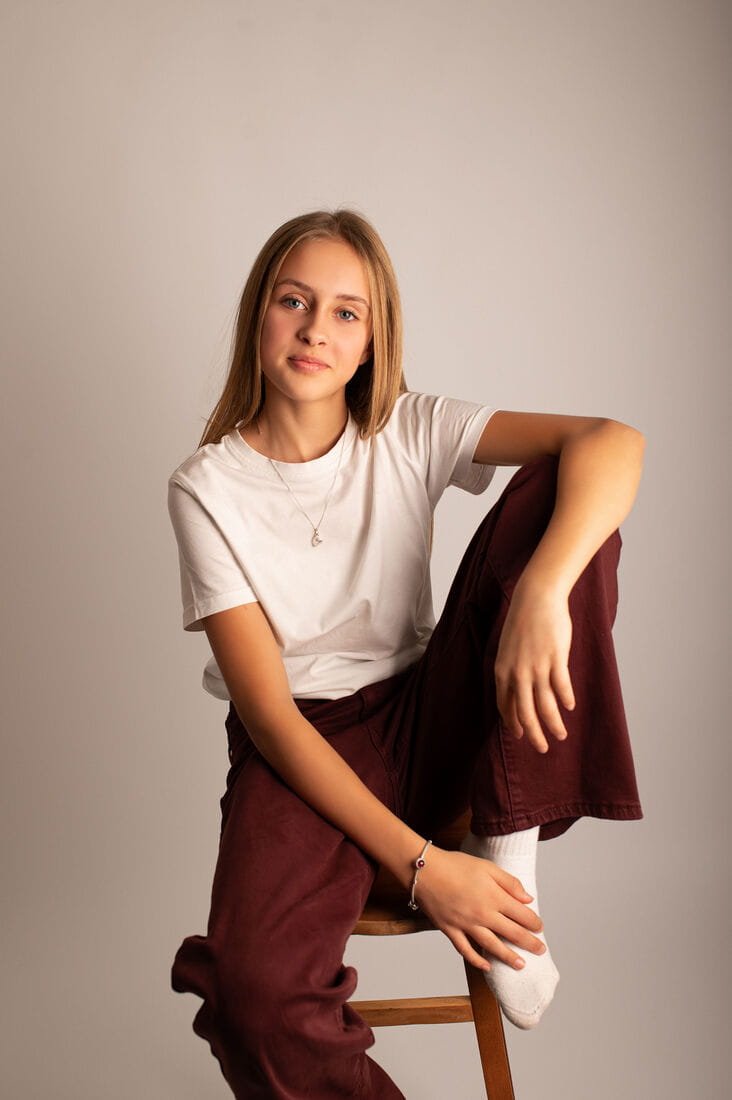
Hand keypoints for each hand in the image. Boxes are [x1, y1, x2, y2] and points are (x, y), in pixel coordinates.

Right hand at [413, 846, 546, 971]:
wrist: (425, 870)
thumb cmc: (455, 865)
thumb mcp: (487, 866)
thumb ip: (509, 883)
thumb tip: (527, 899)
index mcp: (494, 897)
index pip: (522, 915)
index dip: (534, 923)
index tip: (539, 927)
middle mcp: (483, 915)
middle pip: (512, 934)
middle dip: (529, 943)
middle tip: (540, 950)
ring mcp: (466, 925)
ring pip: (492, 947)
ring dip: (509, 957)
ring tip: (521, 965)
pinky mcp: (450, 930)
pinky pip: (466, 950)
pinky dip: (476, 961)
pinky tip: (487, 967)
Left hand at [494, 582, 575, 752]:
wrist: (535, 598)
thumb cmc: (522, 622)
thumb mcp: (509, 650)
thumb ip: (513, 672)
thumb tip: (521, 692)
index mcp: (502, 671)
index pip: (505, 706)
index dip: (513, 723)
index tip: (521, 735)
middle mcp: (517, 673)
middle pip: (525, 714)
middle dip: (534, 735)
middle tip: (542, 748)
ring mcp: (537, 667)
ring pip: (546, 706)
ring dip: (554, 724)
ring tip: (561, 735)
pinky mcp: (555, 658)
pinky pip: (561, 687)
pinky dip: (566, 700)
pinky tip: (569, 707)